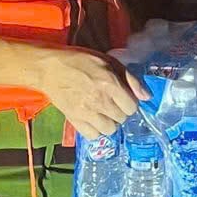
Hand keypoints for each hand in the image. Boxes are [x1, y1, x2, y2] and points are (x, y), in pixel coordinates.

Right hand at [27, 47, 144, 140]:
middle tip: (111, 102)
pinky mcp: (74, 120)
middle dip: (120, 111)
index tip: (123, 97)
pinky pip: (93, 136)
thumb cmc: (80, 60)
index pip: (132, 107)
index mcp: (109, 84)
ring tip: (102, 111)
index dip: (130, 102)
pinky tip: (92, 119)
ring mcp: (86, 112)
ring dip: (109, 122)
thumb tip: (147, 97)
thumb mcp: (109, 61)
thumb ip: (130, 79)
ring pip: (110, 130)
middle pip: (122, 118)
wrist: (49, 68)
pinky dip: (95, 130)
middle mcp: (99, 100)